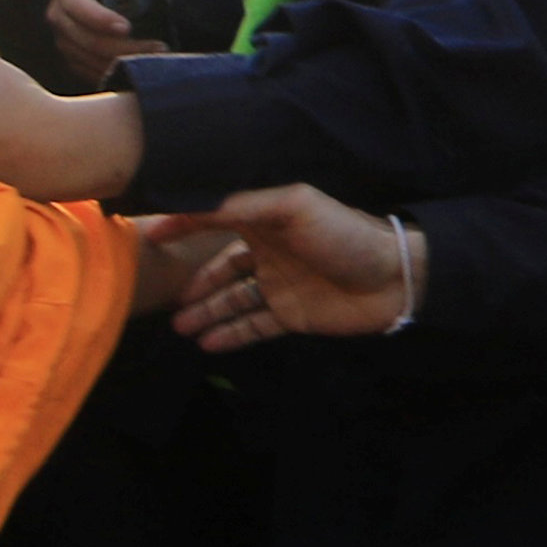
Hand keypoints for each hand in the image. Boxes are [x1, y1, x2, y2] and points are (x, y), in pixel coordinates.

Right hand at [45, 0, 184, 88]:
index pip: (75, 3)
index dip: (97, 18)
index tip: (127, 27)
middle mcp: (59, 13)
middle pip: (82, 38)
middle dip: (120, 47)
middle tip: (157, 47)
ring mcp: (63, 37)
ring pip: (88, 58)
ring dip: (122, 62)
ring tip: (155, 57)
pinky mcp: (72, 57)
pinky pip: (89, 72)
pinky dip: (114, 73)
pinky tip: (140, 67)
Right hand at [142, 187, 423, 351]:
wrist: (394, 278)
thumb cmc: (344, 235)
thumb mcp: (293, 207)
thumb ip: (243, 204)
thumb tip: (195, 204)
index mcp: (266, 222)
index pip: (215, 221)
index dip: (183, 226)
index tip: (152, 237)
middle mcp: (268, 254)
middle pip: (220, 270)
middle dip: (194, 285)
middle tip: (166, 300)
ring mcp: (279, 286)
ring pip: (232, 301)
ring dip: (206, 313)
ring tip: (181, 326)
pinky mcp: (293, 316)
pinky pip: (254, 326)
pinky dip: (230, 334)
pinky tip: (208, 343)